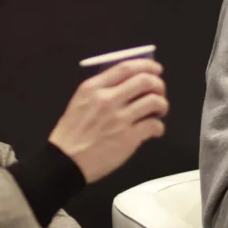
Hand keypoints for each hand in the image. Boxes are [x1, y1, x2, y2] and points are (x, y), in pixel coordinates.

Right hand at [47, 58, 166, 182]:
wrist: (65, 162)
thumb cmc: (70, 134)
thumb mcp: (79, 102)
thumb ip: (100, 91)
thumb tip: (125, 84)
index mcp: (93, 88)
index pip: (126, 67)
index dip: (146, 65)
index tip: (155, 69)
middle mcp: (107, 99)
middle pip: (144, 80)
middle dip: (158, 84)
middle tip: (159, 91)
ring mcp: (119, 119)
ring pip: (154, 101)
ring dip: (162, 104)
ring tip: (159, 111)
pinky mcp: (128, 138)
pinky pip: (154, 125)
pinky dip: (159, 127)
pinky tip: (155, 131)